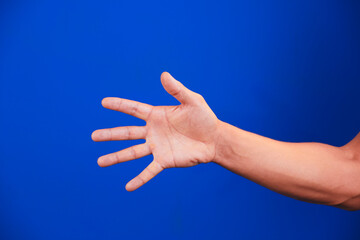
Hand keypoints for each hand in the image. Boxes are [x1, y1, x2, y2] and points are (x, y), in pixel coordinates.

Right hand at [92, 72, 219, 190]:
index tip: (103, 102)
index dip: (119, 105)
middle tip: (93, 136)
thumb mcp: (192, 101)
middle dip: (110, 134)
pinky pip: (149, 171)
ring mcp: (157, 147)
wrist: (215, 139)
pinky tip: (128, 187)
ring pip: (132, 152)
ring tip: (100, 162)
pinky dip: (139, 179)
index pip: (133, 109)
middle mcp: (153, 132)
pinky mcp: (165, 161)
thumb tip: (164, 74)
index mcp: (156, 115)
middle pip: (126, 132)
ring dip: (116, 157)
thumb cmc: (204, 118)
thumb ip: (177, 90)